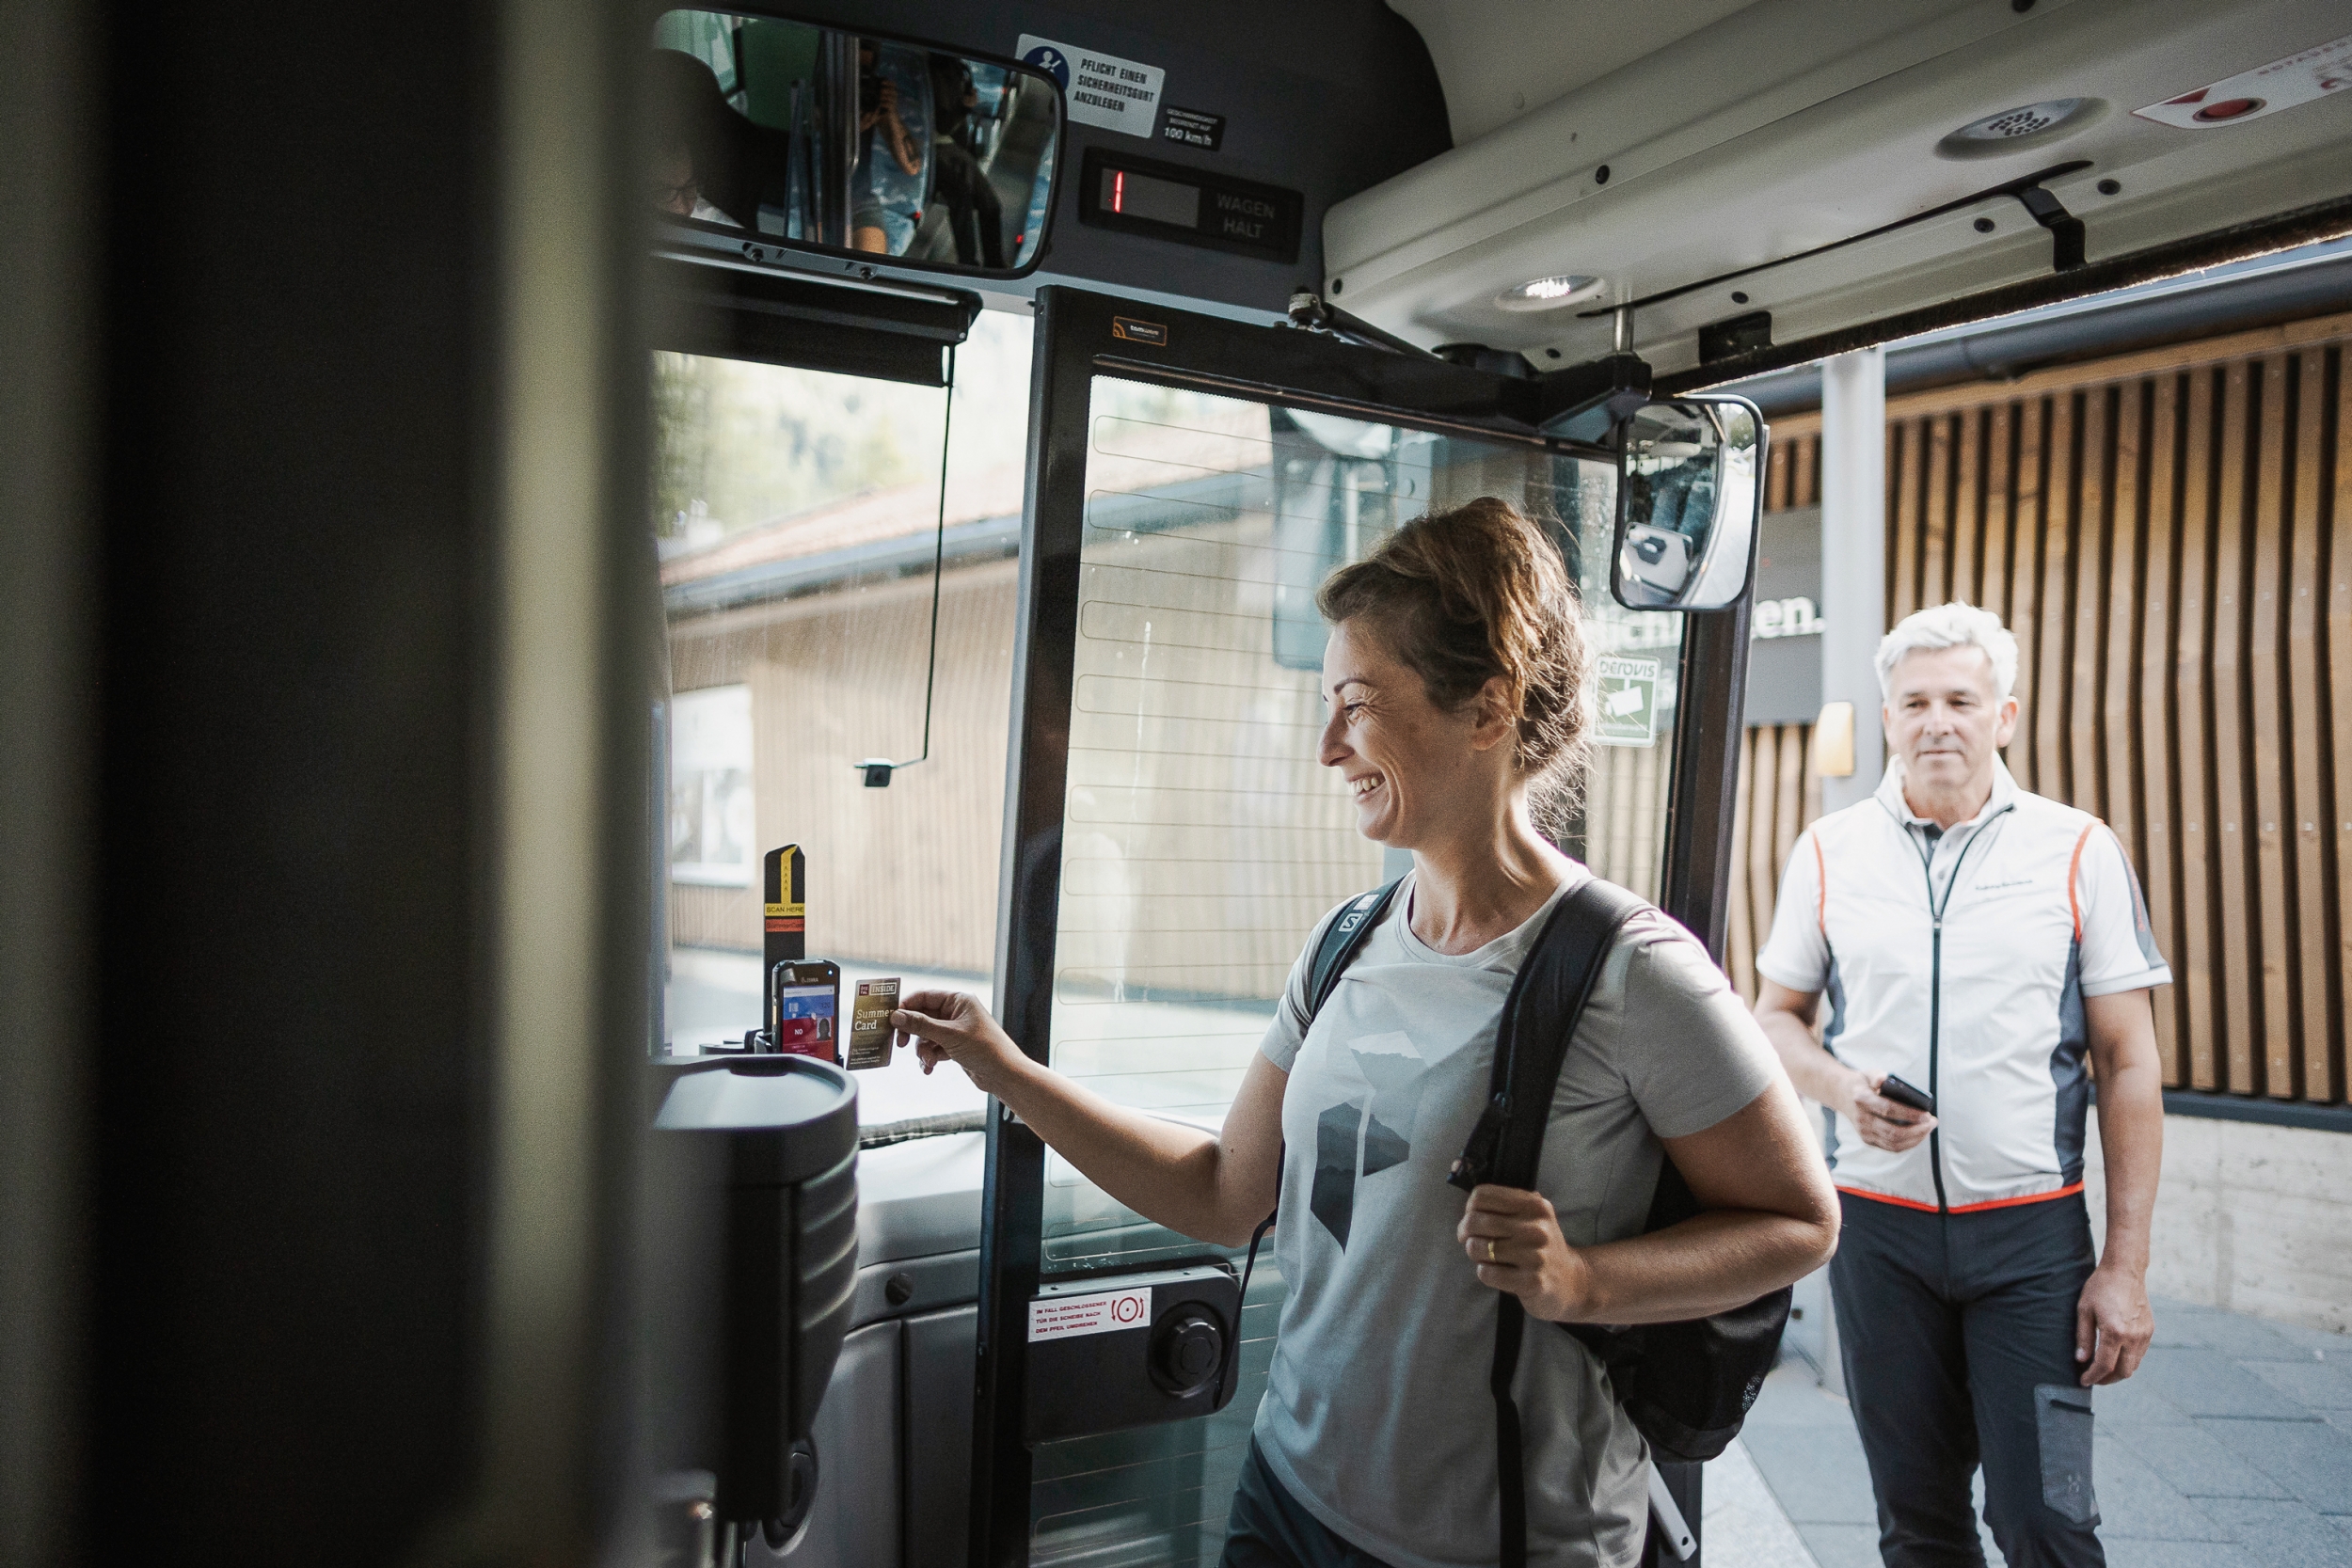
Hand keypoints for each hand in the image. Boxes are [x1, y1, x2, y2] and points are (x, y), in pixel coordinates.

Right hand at [890, 990, 1026, 1095]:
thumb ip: (921, 1025)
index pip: (924, 996)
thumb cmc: (984, 1049)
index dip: (906, 1007)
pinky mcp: (955, 1047)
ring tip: (928, 1061)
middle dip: (913, 1033)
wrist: (1004, 1075)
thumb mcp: (949, 1036)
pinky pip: (934, 1048)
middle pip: (922, 1017)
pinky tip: (930, 1068)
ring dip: (922, 1049)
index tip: (890, 1020)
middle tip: (900, 1044)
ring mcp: (955, 1030)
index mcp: (958, 1000)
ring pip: (926, 1036)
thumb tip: (896, 1016)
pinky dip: (930, 1058)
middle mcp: (956, 1012)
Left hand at [1457, 1185, 1593, 1321]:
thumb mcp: (1533, 1217)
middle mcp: (1537, 1227)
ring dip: (1475, 1255)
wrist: (1572, 1282)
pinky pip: (1487, 1273)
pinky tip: (1497, 1273)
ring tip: (1487, 1257)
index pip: (1482, 1196)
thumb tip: (1471, 1207)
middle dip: (1465, 1233)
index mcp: (1535, 1205)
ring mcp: (1536, 1255)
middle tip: (1470, 1241)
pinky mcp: (1532, 1281)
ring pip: (1478, 1247)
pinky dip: (1485, 1273)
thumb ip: (1507, 1206)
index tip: (1473, 1220)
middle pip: (1476, 1221)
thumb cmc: (1541, 1248)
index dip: (1470, 1209)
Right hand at [1846, 1071, 1935, 1152]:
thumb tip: (1884, 1079)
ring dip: (1916, 1138)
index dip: (1909, 1114)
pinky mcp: (1868, 1140)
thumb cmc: (1863, 1083)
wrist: (1842, 1094)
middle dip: (1917, 1130)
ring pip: (1894, 1143)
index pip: (1887, 1110)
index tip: (1927, 1114)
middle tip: (1933, 1122)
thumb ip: (1877, 1075)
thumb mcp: (1868, 1074)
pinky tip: (1919, 1135)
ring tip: (1929, 1128)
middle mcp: (1861, 1119)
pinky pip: (1891, 1147)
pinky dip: (1908, 1143)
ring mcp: (1864, 1132)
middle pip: (1893, 1132)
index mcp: (1861, 1099)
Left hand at [2075, 1265, 2152, 1384]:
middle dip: (2107, 1379)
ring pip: (2134, 1365)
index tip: (2083, 1381)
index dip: (2093, 1376)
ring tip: (2103, 1369)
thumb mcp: (2084, 1310)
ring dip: (2119, 1371)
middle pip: (2123, 1371)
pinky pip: (2140, 1354)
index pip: (2105, 1365)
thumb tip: (2081, 1360)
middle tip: (2094, 1378)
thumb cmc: (2100, 1288)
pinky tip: (2116, 1355)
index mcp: (2115, 1332)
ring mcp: (2144, 1334)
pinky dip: (2128, 1360)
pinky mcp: (2150, 1330)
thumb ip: (2083, 1338)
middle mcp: (2133, 1337)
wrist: (2124, 1271)